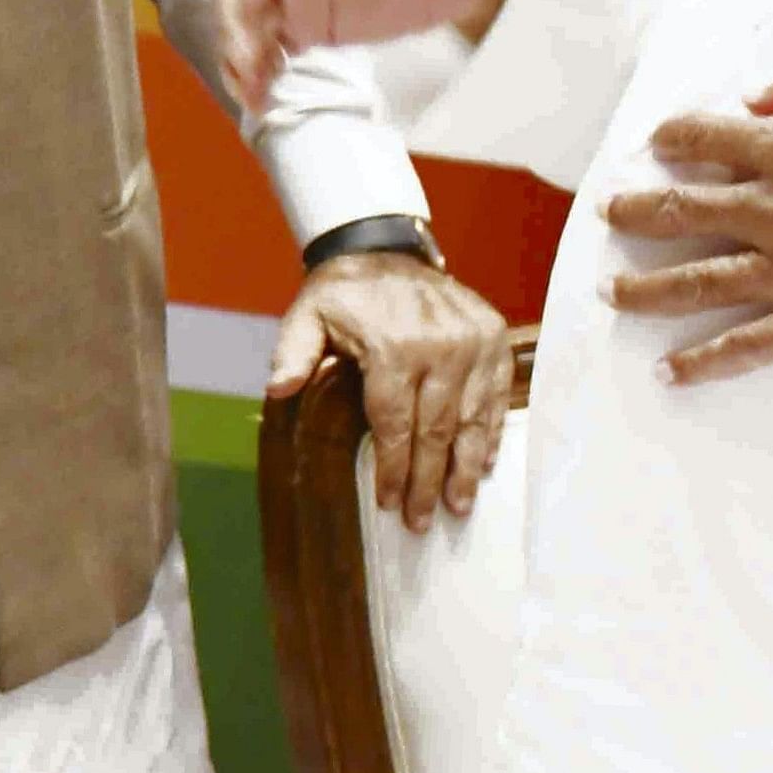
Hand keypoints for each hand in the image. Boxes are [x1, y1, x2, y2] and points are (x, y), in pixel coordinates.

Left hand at [270, 251, 513, 531]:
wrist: (387, 250)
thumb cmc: (344, 294)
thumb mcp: (308, 316)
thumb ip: (293, 354)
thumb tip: (277, 390)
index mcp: (393, 346)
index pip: (394, 424)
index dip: (394, 469)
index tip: (391, 504)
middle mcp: (440, 346)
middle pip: (435, 430)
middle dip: (428, 482)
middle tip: (423, 521)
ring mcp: (472, 343)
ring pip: (471, 419)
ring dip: (465, 468)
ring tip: (457, 505)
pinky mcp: (493, 339)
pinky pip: (495, 396)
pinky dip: (489, 432)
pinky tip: (482, 463)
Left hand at [604, 62, 772, 387]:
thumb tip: (757, 96)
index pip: (714, 137)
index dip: (677, 136)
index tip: (658, 141)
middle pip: (689, 209)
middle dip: (641, 210)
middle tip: (610, 213)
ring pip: (704, 280)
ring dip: (650, 286)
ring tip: (612, 291)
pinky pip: (755, 344)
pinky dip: (708, 360)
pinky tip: (671, 370)